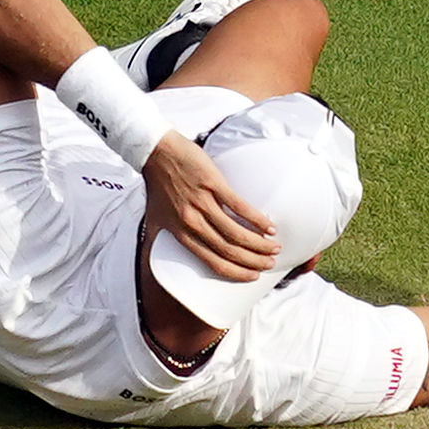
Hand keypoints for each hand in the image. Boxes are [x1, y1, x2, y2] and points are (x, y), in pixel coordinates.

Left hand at [138, 130, 278, 280]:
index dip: (235, 272)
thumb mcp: (154, 219)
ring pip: (235, 232)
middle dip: (252, 261)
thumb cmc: (156, 184)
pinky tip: (268, 226)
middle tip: (269, 264)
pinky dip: (256, 219)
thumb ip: (160, 240)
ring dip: (258, 244)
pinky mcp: (212, 183)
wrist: (155, 152)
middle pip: (228, 250)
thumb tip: (158, 260)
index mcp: (180, 233)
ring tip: (274, 247)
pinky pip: (238, 206)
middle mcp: (192, 222)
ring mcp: (202, 202)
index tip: (251, 277)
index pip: (212, 261)